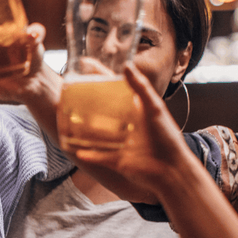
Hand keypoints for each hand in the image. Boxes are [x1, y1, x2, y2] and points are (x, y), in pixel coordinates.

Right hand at [72, 62, 192, 198]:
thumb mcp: (155, 108)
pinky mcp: (116, 161)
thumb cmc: (167, 138)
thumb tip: (126, 66)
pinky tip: (76, 150)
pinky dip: (88, 154)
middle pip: (102, 115)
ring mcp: (119, 145)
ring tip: (66, 123)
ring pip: (97, 137)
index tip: (85, 72)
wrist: (171, 170)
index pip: (114, 95)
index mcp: (134, 112)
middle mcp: (125, 127)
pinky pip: (98, 157)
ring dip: (83, 132)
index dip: (101, 84)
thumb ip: (141, 88)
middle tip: (68, 99)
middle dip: (86, 109)